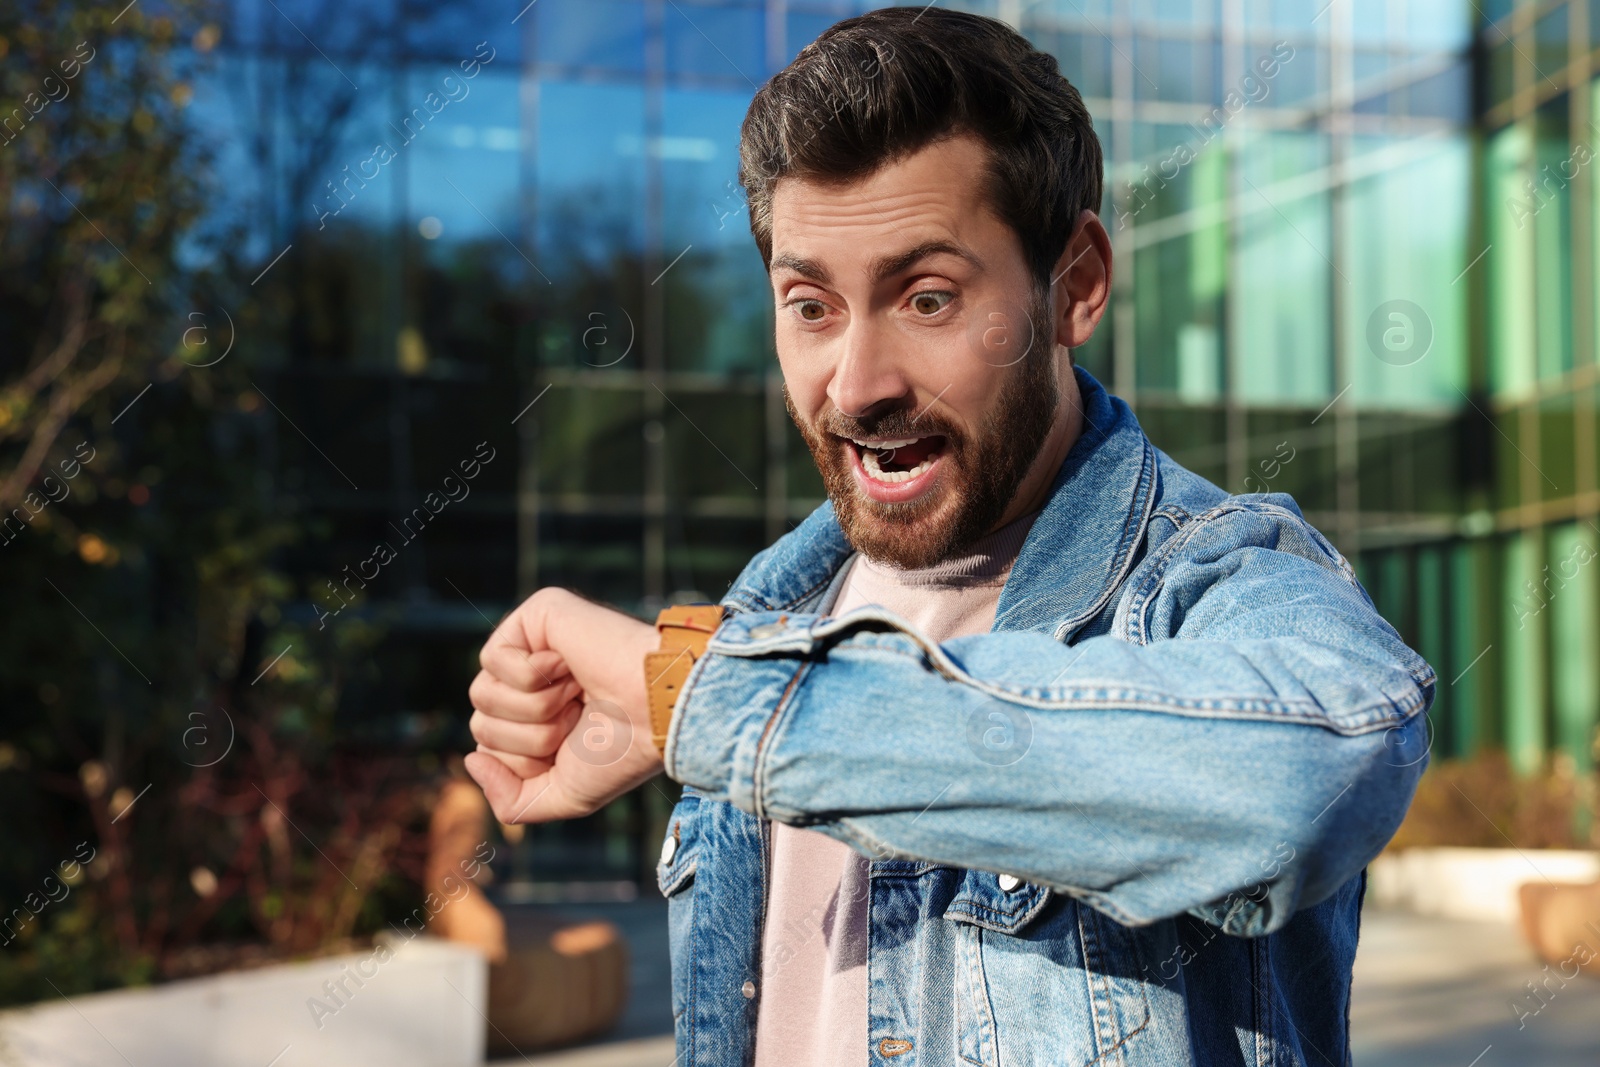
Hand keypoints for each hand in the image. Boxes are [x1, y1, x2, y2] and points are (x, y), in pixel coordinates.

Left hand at [464, 588, 661, 823]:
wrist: (657, 711)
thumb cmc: (621, 751)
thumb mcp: (563, 795)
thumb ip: (511, 801)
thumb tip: (471, 760)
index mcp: (539, 717)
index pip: (488, 748)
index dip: (524, 761)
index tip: (574, 746)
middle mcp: (533, 680)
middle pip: (480, 723)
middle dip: (529, 737)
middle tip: (578, 717)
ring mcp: (534, 644)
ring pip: (481, 694)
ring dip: (532, 708)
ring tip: (575, 693)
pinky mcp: (537, 614)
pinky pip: (493, 658)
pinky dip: (532, 676)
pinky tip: (569, 666)